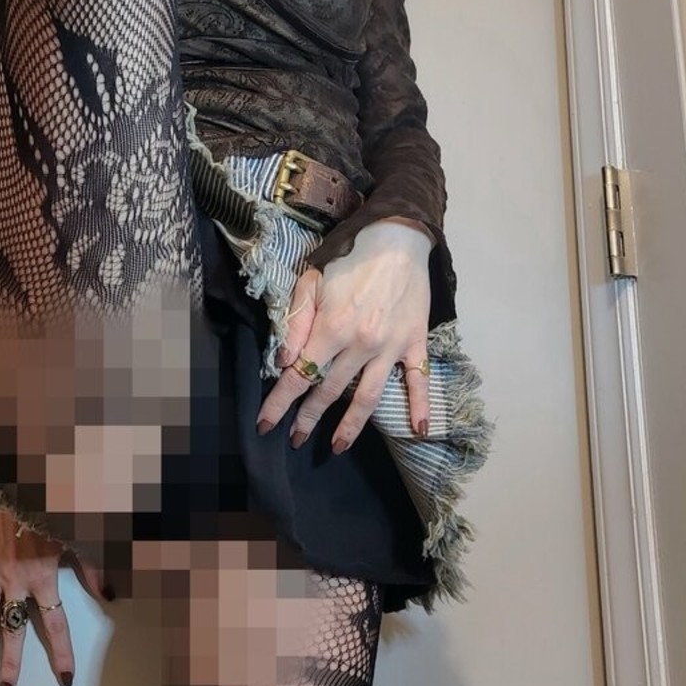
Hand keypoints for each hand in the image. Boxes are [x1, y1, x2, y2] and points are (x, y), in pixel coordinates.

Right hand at [0, 505, 106, 685]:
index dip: (61, 653)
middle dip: (10, 663)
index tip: (65, 679)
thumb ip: (93, 568)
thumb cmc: (52, 504)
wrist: (19, 477)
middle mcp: (16, 581)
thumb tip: (111, 595)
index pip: (55, 625)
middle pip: (13, 629)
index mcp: (45, 578)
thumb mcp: (77, 534)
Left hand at [256, 218, 431, 452]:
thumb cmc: (348, 257)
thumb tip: (285, 362)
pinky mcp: (414, 344)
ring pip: (369, 396)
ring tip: (337, 447)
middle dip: (308, 418)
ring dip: (351, 425)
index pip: (300, 375)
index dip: (280, 402)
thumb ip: (297, 324)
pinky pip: (417, 380)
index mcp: (332, 328)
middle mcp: (361, 345)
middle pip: (330, 391)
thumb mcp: (310, 281)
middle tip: (295, 440)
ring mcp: (390, 348)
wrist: (397, 239)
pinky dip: (420, 407)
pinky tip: (418, 431)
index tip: (265, 425)